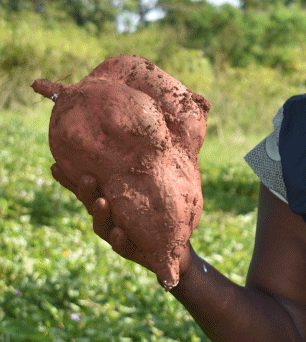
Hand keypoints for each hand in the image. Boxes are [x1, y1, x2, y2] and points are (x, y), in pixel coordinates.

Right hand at [50, 163, 190, 280]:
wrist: (172, 245)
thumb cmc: (157, 208)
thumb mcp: (148, 186)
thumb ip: (138, 168)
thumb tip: (139, 133)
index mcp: (107, 200)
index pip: (85, 189)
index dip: (68, 180)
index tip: (55, 165)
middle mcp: (107, 217)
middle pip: (91, 203)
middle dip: (87, 191)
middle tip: (87, 178)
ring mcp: (116, 234)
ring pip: (103, 225)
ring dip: (100, 213)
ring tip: (101, 202)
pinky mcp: (131, 250)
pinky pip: (123, 246)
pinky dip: (120, 240)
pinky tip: (119, 232)